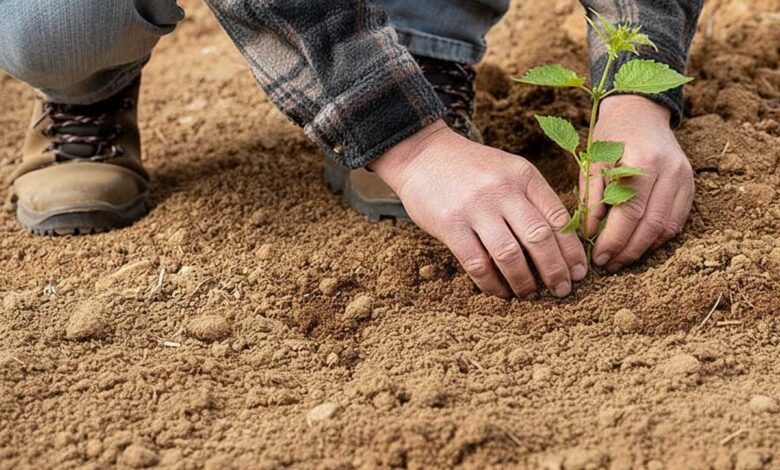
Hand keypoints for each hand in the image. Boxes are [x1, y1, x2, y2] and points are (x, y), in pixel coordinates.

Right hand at [370, 120, 586, 298]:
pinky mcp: (450, 225)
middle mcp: (502, 190)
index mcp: (523, 176)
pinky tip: (500, 292)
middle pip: (539, 238)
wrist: (423, 154)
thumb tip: (561, 243)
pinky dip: (492, 284)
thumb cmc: (471, 169)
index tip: (579, 271)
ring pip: (510, 255)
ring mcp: (475, 208)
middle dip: (555, 271)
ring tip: (530, 295)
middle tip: (562, 290)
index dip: (572, 250)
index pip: (558, 218)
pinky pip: (477, 264)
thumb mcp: (508, 170)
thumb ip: (531, 198)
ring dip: (524, 282)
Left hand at [580, 95, 694, 271]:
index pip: (630, 212)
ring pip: (668, 227)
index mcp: (644, 162)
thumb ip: (591, 197)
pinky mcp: (691, 185)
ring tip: (621, 259)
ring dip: (644, 248)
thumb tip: (589, 234)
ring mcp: (685, 178)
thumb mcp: (593, 161)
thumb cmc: (612, 135)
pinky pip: (677, 221)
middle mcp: (670, 171)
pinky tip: (639, 245)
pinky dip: (658, 237)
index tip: (599, 258)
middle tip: (609, 265)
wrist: (641, 111)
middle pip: (652, 224)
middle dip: (629, 250)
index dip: (614, 240)